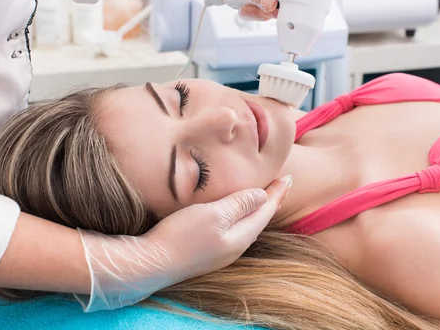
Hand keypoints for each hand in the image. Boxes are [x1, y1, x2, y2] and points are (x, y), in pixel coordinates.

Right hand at [76, 176, 291, 311]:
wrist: (150, 263)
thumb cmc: (181, 236)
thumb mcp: (213, 214)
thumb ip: (239, 204)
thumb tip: (263, 196)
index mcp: (240, 237)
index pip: (265, 211)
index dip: (277, 193)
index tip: (288, 176)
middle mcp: (234, 247)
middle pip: (259, 219)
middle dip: (270, 200)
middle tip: (281, 183)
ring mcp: (219, 251)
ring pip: (246, 225)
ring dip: (256, 208)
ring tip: (263, 195)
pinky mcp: (205, 251)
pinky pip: (233, 229)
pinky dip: (241, 215)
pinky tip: (235, 212)